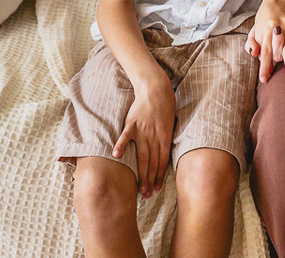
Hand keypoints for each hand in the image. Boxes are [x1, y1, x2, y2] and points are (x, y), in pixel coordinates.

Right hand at [113, 74, 175, 197]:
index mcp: (165, 138)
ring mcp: (143, 131)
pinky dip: (121, 145)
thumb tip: (162, 157)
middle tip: (147, 195)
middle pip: (152, 163)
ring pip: (141, 156)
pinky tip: (116, 155)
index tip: (155, 189)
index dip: (158, 177)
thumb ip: (164, 141)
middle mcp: (154, 137)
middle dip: (150, 181)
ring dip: (140, 173)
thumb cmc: (164, 108)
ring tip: (138, 187)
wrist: (156, 89)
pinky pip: (126, 136)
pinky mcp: (132, 123)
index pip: (162, 162)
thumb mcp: (169, 125)